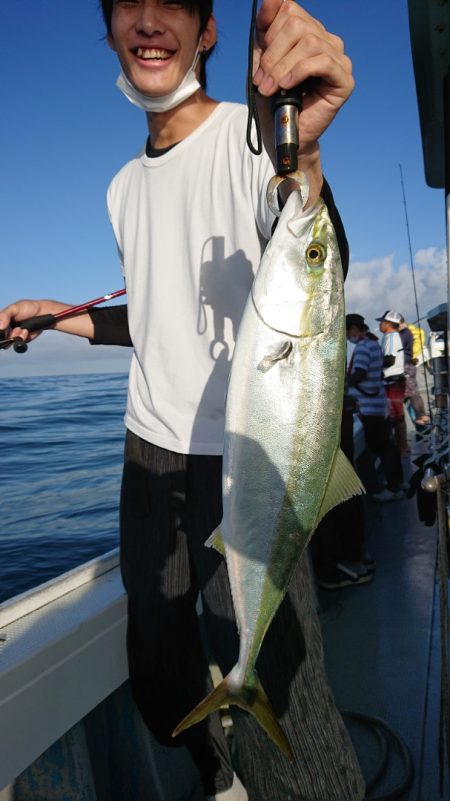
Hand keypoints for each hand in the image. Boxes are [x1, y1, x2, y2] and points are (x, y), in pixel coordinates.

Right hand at [0, 300, 43, 342]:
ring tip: (22, 329)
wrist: (43, 313)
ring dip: (16, 336)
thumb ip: (4, 316)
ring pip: (9, 342)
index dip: (1, 331)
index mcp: (2, 320)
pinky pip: (19, 343)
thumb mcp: (14, 308)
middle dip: (8, 334)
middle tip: (16, 329)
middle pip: (2, 338)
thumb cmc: (28, 308)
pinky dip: (23, 338)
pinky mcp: (22, 339)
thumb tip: (0, 327)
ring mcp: (14, 334)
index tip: (4, 329)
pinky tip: (26, 332)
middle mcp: (7, 328)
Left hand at [253, 0, 353, 152]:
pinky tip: (288, 86)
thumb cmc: (273, 100)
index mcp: (308, 32)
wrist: (282, 134)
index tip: (259, 62)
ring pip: (308, 42)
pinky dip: (298, 72)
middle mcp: (326, 41)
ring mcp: (338, 59)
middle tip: (263, 81)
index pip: (289, 9)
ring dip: (282, 66)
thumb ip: (265, 29)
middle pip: (296, 24)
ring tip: (271, 88)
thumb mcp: (262, 60)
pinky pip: (321, 61)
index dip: (269, 31)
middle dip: (273, 54)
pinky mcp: (344, 79)